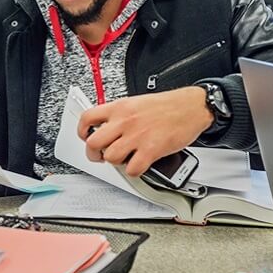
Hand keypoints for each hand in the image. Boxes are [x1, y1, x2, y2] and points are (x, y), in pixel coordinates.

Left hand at [77, 87, 214, 176]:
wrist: (191, 107)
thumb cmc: (167, 105)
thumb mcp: (136, 102)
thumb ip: (120, 115)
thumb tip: (106, 128)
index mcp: (119, 107)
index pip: (87, 118)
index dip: (82, 131)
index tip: (85, 137)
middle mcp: (124, 121)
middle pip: (93, 142)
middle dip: (94, 153)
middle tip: (101, 155)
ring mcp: (136, 136)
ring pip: (110, 158)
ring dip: (115, 162)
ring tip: (124, 158)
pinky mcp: (150, 150)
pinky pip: (131, 169)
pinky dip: (133, 171)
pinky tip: (139, 164)